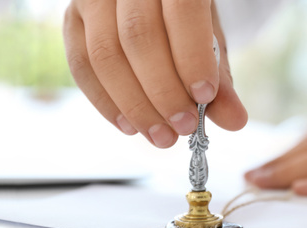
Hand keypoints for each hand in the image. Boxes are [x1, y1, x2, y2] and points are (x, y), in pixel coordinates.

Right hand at [63, 0, 246, 147]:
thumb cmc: (184, 16)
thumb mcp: (208, 35)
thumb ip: (219, 74)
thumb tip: (234, 120)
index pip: (181, 11)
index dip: (191, 56)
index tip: (205, 96)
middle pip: (139, 37)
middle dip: (163, 91)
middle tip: (184, 127)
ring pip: (105, 54)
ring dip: (134, 104)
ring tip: (161, 135)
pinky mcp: (72, 17)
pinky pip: (81, 64)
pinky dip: (105, 102)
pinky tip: (130, 125)